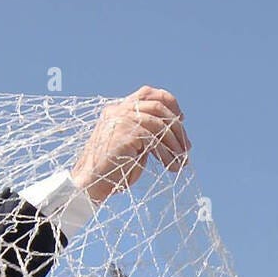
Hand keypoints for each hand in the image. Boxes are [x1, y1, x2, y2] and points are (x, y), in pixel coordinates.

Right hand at [70, 85, 190, 205]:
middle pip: (157, 105)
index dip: (169, 103)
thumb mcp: (132, 147)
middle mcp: (118, 110)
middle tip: (186, 147)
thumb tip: (174, 137)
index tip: (181, 119)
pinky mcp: (125, 132)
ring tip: (181, 160)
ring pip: (159, 122)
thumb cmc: (111, 171)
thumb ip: (146, 136)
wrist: (90, 183)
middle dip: (177, 126)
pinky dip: (166, 153)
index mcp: (117, 110)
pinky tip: (171, 165)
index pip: (147, 93)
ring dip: (174, 142)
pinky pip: (155, 139)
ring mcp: (121, 119)